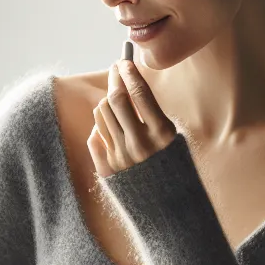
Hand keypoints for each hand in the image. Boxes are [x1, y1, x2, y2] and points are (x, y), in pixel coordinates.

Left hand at [88, 59, 175, 177]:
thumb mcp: (169, 135)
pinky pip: (94, 134)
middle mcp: (140, 145)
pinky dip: (100, 127)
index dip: (129, 73)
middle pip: (116, 99)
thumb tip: (127, 78)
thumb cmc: (169, 162)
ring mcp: (121, 157)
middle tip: (116, 71)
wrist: (164, 203)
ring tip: (118, 107)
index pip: (139, 94)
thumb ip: (149, 112)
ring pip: (101, 113)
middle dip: (115, 80)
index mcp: (162, 134)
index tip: (124, 61)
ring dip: (107, 103)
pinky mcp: (107, 168)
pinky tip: (112, 128)